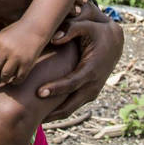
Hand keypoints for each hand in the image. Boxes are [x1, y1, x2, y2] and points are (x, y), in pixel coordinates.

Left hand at [0, 21, 46, 83]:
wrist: (36, 28)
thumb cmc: (17, 31)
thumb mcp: (2, 33)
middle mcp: (7, 49)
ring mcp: (18, 57)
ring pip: (5, 75)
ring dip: (4, 78)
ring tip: (5, 76)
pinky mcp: (27, 63)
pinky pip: (18, 78)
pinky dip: (15, 81)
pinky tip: (15, 78)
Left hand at [37, 2, 123, 121]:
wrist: (115, 42)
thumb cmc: (98, 31)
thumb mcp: (88, 25)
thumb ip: (71, 28)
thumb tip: (53, 38)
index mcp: (92, 70)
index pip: (72, 83)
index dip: (56, 89)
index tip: (38, 93)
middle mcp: (93, 85)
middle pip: (70, 106)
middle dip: (50, 113)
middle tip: (28, 116)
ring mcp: (91, 92)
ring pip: (69, 110)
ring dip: (52, 115)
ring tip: (30, 119)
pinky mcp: (87, 94)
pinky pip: (70, 106)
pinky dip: (57, 111)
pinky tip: (40, 112)